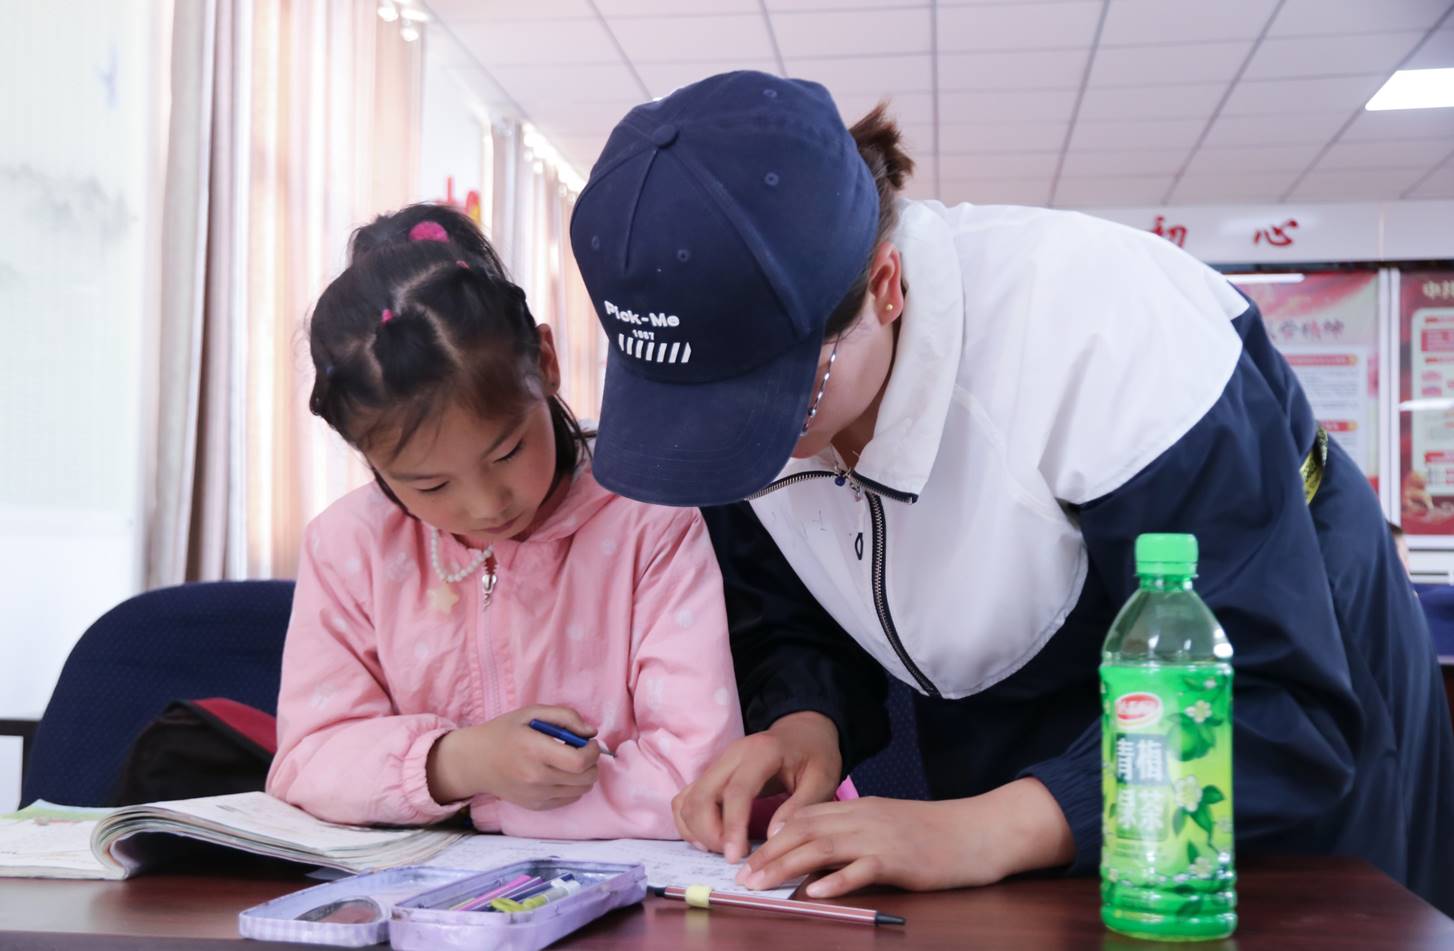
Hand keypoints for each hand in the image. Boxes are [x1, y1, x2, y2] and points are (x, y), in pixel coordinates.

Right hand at [427, 705, 600, 809]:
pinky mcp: (535, 806)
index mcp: (534, 750)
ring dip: (584, 775)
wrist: (474, 762)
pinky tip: (560, 774)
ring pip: (580, 791)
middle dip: (592, 763)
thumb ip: (564, 717)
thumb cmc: (503, 733)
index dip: (592, 752)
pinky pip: (569, 800)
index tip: (589, 742)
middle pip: (584, 778)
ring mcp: (535, 795)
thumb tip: (590, 732)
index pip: (579, 761)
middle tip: (582, 751)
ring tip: (571, 762)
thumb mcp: (530, 713)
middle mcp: (535, 777)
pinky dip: (573, 787)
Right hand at [672, 711, 840, 863]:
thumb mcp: (823, 779)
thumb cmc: (815, 756)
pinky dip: (689, 823)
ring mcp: (717, 764)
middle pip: (702, 797)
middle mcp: (731, 755)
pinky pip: (685, 799)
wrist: (803, 732)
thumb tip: (773, 838)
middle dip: (710, 834)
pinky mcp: (710, 774)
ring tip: (725, 849)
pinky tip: (709, 840)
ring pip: (688, 801)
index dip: (732, 827)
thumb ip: (800, 808)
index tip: (735, 857)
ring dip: (698, 831)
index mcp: (761, 753)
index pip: (736, 791)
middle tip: (733, 857)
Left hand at [736, 778, 1075, 897]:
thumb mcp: (888, 824)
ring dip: (787, 867)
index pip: (804, 816)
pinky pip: (862, 869)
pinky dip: (837, 880)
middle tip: (741, 878)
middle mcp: (864, 818)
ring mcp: (881, 837)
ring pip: (823, 848)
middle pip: (804, 832)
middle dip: (768, 855)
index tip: (747, 857)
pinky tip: (816, 892)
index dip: (772, 836)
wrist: (979, 831)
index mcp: (859, 808)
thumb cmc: (934, 832)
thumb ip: (855, 832)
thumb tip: (819, 854)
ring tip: (761, 884)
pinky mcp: (900, 860)